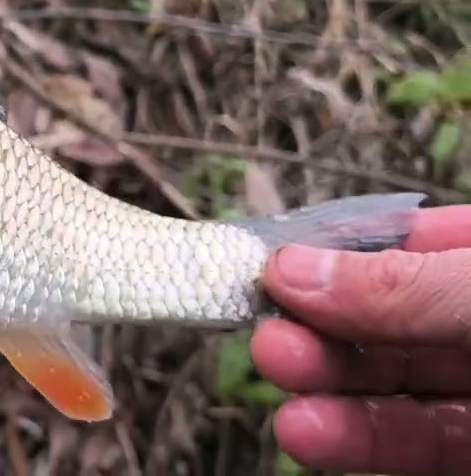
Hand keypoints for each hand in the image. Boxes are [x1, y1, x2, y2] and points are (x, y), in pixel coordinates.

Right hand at [253, 203, 470, 475]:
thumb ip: (405, 284)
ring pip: (394, 385)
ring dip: (326, 383)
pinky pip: (417, 443)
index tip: (269, 264)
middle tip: (270, 328)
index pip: (406, 242)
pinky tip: (309, 432)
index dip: (335, 253)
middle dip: (321, 323)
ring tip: (277, 371)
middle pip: (387, 318)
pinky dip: (360, 439)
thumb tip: (294, 271)